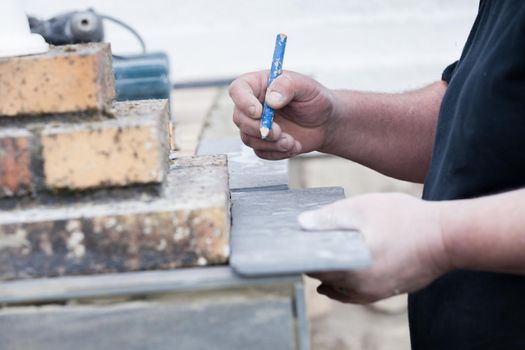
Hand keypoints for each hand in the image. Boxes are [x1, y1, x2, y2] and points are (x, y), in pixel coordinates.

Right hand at [229, 70, 336, 159]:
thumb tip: (271, 99)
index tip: (259, 112)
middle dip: (257, 128)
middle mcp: (254, 105)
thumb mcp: (307, 87)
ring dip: (270, 144)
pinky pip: (260, 152)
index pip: (238, 90)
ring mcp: (257, 125)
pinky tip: (293, 146)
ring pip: (248, 138)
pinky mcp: (264, 143)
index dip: (243, 101)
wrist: (326, 123)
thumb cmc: (315, 100)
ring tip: (291, 141)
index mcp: (259, 85)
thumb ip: (288, 86)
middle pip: (239, 118)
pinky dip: (277, 152)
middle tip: (278, 133)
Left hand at [298, 193, 451, 303]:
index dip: (303, 252)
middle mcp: (360, 289)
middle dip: (317, 260)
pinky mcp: (388, 291)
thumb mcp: (363, 209)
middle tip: (311, 240)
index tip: (299, 239)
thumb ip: (330, 217)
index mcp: (350, 270)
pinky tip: (346, 263)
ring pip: (341, 285)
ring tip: (327, 249)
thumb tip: (300, 223)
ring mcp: (375, 293)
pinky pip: (357, 289)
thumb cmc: (405, 219)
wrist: (448, 236)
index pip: (313, 267)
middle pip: (326, 277)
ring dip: (332, 269)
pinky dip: (348, 277)